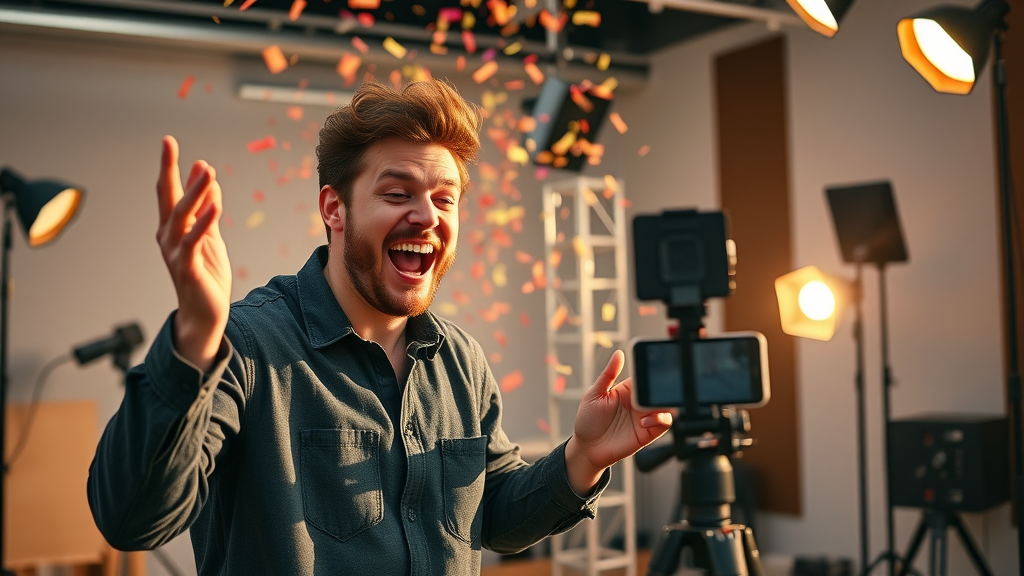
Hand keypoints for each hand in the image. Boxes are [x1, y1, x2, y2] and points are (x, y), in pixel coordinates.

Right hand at [156, 136, 230, 370]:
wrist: (205, 314)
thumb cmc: (206, 276)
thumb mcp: (210, 238)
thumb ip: (208, 211)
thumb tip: (209, 182)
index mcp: (173, 228)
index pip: (169, 192)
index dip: (170, 167)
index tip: (168, 142)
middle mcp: (168, 236)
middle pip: (168, 198)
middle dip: (169, 170)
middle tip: (170, 144)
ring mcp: (176, 252)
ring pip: (181, 215)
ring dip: (194, 192)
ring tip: (205, 171)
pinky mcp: (188, 267)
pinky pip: (195, 240)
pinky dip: (204, 222)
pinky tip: (214, 205)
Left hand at [564, 350, 672, 494]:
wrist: (587, 449)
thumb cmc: (588, 420)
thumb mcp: (595, 394)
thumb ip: (608, 374)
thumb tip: (618, 353)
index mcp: (628, 389)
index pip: (644, 376)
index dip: (650, 371)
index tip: (654, 366)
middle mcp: (639, 402)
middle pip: (658, 390)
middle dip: (661, 387)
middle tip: (655, 387)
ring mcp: (645, 417)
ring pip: (666, 405)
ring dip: (662, 403)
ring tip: (648, 407)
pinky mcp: (649, 433)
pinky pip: (664, 423)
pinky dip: (661, 419)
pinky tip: (644, 421)